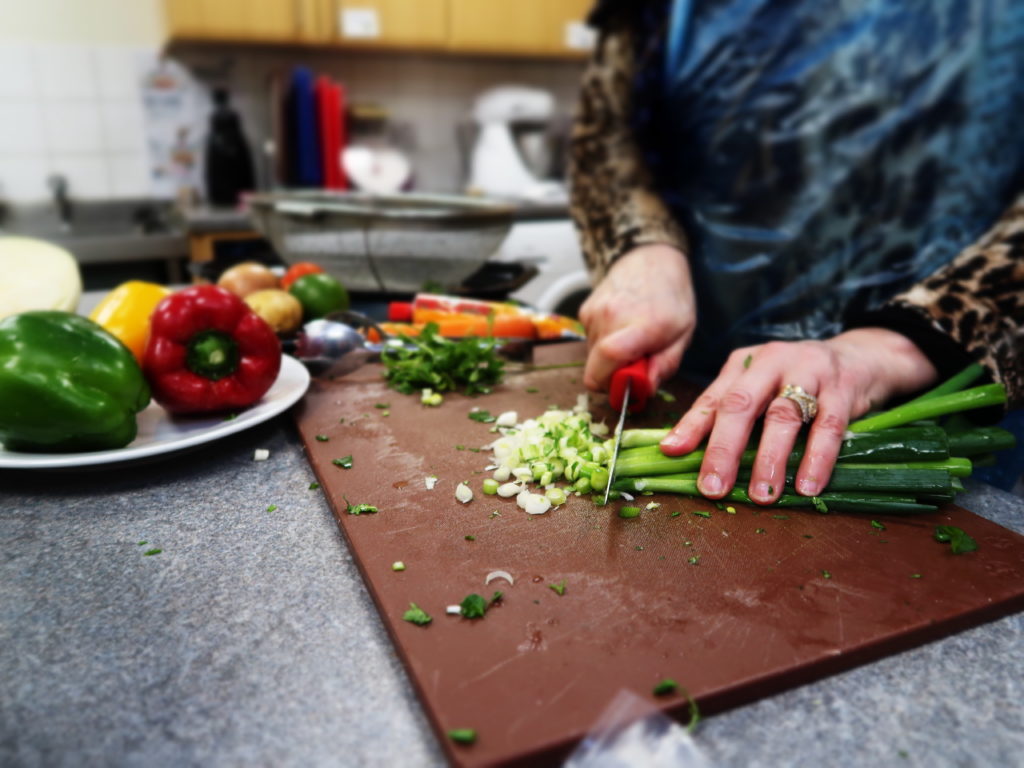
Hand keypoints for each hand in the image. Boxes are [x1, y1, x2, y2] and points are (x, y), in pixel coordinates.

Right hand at [579, 244, 695, 393]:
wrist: (650, 258)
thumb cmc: (672, 298)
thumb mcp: (683, 334)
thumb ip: (664, 365)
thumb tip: (643, 389)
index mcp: (642, 324)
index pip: (609, 360)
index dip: (612, 385)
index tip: (627, 389)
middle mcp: (612, 317)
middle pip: (595, 369)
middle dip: (613, 377)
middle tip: (634, 366)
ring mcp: (594, 313)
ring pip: (592, 357)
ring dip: (610, 358)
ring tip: (631, 340)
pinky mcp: (585, 311)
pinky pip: (589, 342)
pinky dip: (603, 343)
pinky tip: (620, 327)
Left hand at [659, 328, 938, 502]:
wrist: (863, 355)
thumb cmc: (797, 382)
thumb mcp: (759, 388)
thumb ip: (724, 414)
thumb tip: (677, 450)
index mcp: (745, 364)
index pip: (713, 398)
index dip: (691, 425)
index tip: (671, 452)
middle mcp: (772, 361)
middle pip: (741, 405)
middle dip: (724, 449)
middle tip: (713, 487)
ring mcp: (809, 371)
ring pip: (783, 416)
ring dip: (770, 459)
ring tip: (761, 495)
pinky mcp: (843, 387)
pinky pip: (829, 426)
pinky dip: (817, 458)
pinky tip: (807, 486)